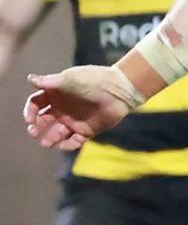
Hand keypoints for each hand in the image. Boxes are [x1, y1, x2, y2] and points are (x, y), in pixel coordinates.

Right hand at [24, 66, 144, 150]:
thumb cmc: (94, 80)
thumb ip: (50, 81)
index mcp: (56, 95)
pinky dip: (67, 145)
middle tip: (34, 132)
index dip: (30, 112)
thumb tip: (29, 79)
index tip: (30, 118)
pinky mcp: (87, 130)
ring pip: (57, 133)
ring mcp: (74, 120)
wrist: (120, 90)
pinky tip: (62, 146)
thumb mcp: (71, 79)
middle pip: (43, 120)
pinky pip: (74, 141)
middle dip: (36, 127)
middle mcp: (62, 109)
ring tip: (46, 143)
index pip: (36, 104)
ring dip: (49, 138)